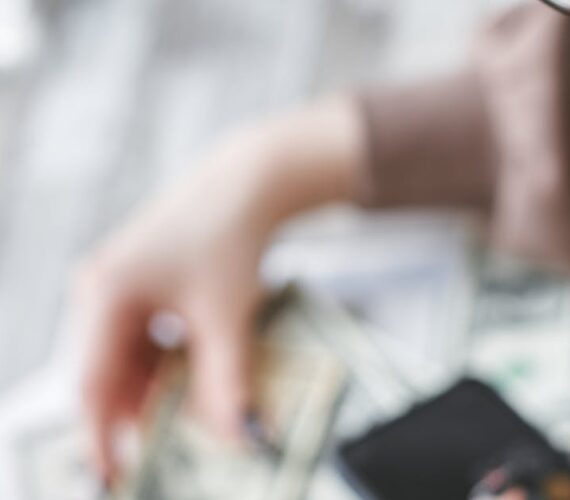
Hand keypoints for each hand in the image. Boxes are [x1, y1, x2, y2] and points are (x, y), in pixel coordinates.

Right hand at [72, 96, 363, 483]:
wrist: (248, 184)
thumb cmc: (231, 239)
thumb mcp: (226, 318)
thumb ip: (227, 383)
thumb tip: (239, 438)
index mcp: (105, 294)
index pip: (94, 383)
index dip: (102, 437)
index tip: (111, 480)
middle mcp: (100, 290)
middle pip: (108, 373)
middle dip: (137, 414)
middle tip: (162, 456)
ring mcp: (118, 285)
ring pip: (128, 359)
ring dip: (155, 390)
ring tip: (185, 420)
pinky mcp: (141, 284)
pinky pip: (143, 339)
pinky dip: (166, 364)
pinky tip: (192, 379)